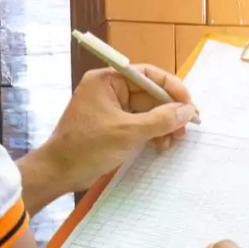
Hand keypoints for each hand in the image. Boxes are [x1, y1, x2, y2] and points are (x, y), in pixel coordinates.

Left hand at [38, 65, 196, 193]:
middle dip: (169, 111)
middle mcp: (109, 90)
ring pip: (147, 111)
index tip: (190, 105)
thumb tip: (188, 111)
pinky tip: (160, 145)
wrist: (58, 173)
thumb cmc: (88, 147)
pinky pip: (139, 124)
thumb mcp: (128, 132)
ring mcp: (111, 109)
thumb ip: (161, 120)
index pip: (147, 74)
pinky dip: (151, 133)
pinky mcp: (112, 126)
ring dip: (162, 125)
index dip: (172, 87)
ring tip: (173, 141)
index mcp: (107, 80)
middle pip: (149, 94)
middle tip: (185, 129)